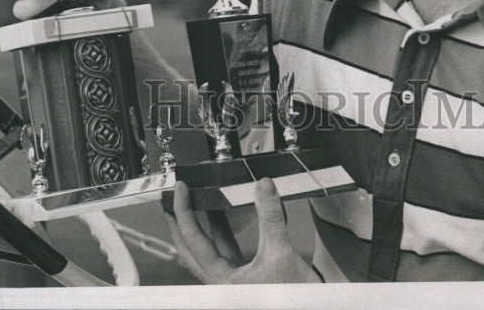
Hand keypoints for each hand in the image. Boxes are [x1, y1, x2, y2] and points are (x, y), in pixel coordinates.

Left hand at [165, 179, 317, 284]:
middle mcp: (220, 284)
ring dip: (203, 226)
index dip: (184, 210)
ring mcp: (230, 282)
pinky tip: (225, 219)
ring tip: (198, 203)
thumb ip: (270, 217)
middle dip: (180, 223)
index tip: (180, 190)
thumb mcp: (281, 253)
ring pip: (207, 250)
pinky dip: (222, 232)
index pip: (193, 238)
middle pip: (190, 249)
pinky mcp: (243, 280)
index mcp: (221, 281)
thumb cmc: (292, 298)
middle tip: (173, 200)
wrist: (310, 309)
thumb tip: (264, 186)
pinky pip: (224, 252)